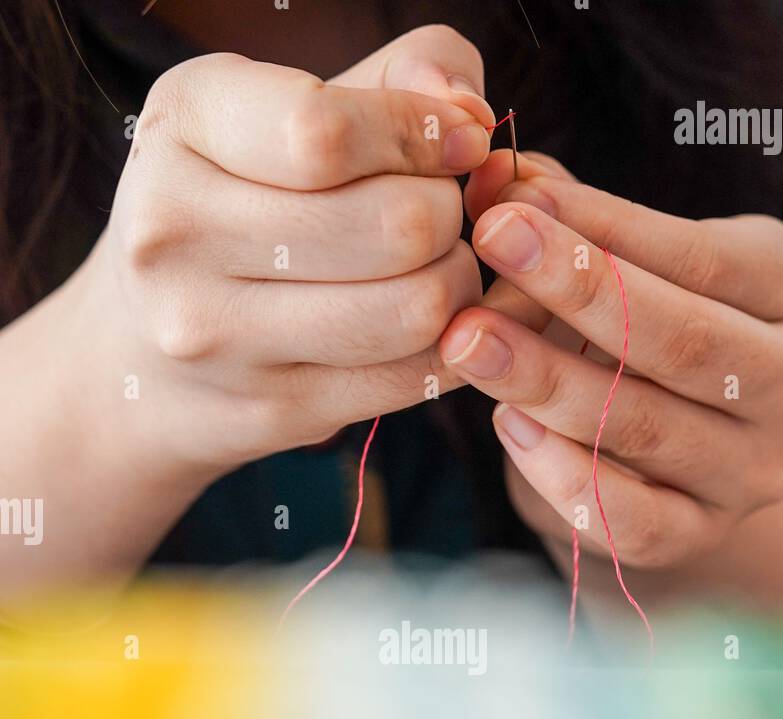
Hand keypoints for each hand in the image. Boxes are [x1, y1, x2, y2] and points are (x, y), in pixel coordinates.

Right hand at [74, 28, 514, 479]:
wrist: (144, 358)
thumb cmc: (243, 205)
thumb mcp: (286, 112)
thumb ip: (396, 77)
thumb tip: (470, 117)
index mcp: (183, 122)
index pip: (330, 132)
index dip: (425, 137)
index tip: (458, 145)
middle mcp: (177, 229)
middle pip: (397, 225)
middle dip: (450, 214)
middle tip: (439, 216)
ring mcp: (216, 334)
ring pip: (416, 308)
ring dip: (457, 285)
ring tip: (436, 269)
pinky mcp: (268, 408)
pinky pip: (411, 376)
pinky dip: (448, 347)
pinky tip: (428, 326)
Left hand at [440, 151, 782, 571]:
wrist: (664, 459)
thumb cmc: (641, 333)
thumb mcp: (628, 265)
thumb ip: (573, 220)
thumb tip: (498, 176)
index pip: (701, 257)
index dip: (605, 228)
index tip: (513, 200)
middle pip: (684, 340)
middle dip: (577, 290)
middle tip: (490, 246)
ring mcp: (753, 471)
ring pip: (647, 427)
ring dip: (548, 380)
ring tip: (469, 339)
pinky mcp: (701, 535)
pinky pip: (631, 518)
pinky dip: (564, 475)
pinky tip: (508, 427)